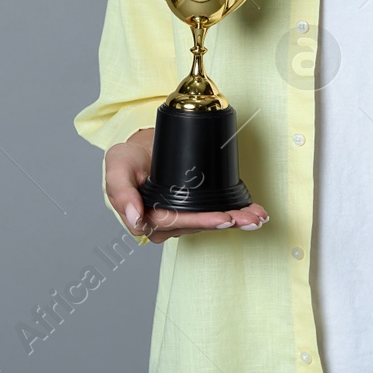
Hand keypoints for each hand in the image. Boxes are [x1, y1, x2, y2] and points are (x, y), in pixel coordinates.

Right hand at [106, 129, 267, 242]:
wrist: (141, 147)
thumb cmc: (127, 160)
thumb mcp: (117, 166)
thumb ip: (120, 191)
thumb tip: (134, 219)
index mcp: (145, 219)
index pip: (177, 223)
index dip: (201, 222)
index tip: (222, 218)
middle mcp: (165, 224)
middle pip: (197, 225)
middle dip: (225, 222)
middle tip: (247, 218)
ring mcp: (181, 218)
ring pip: (209, 222)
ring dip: (235, 220)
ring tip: (255, 217)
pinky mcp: (193, 210)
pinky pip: (214, 214)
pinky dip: (235, 215)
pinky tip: (252, 214)